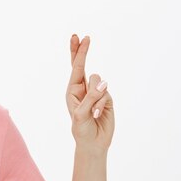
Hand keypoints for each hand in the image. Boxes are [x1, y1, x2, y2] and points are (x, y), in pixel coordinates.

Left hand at [66, 34, 114, 152]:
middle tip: (85, 37)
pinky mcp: (107, 99)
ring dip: (96, 97)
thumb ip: (91, 98)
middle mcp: (83, 89)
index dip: (78, 52)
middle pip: (84, 66)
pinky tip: (98, 115)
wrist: (93, 143)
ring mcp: (96, 93)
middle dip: (83, 52)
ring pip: (99, 82)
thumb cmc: (81, 129)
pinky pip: (107, 94)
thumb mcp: (81, 114)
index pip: (75, 68)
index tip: (79, 37)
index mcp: (72, 90)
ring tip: (92, 113)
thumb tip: (104, 83)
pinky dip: (102, 104)